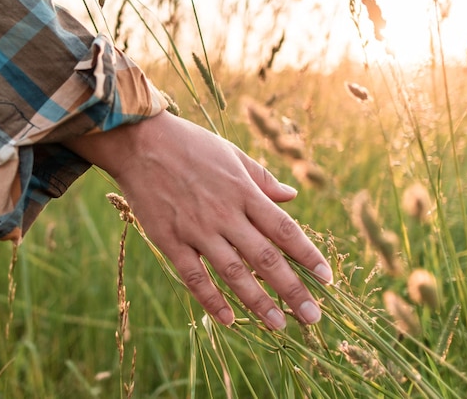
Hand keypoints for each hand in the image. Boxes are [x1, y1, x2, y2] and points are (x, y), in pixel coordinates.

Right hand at [63, 110, 332, 329]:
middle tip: (312, 317)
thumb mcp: (232, 153)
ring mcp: (197, 230)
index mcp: (244, 191)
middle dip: (293, 290)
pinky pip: (194, 277)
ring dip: (258, 302)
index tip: (327, 277)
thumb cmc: (190, 144)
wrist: (139, 142)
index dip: (308, 255)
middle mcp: (225, 214)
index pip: (285, 229)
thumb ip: (263, 178)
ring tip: (279, 325)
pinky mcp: (170, 240)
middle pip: (266, 259)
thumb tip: (292, 196)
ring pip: (234, 274)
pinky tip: (228, 320)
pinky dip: (211, 300)